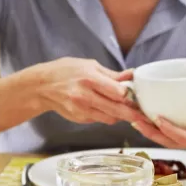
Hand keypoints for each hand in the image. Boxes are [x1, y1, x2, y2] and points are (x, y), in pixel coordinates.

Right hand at [35, 57, 150, 125]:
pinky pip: (99, 119)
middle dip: (133, 114)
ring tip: (125, 109)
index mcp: (89, 79)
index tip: (138, 96)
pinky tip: (104, 107)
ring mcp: (81, 110)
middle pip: (117, 109)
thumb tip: (131, 75)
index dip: (130, 96)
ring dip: (120, 115)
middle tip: (145, 115)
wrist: (41, 87)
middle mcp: (85, 96)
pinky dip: (106, 115)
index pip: (118, 92)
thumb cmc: (64, 71)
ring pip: (110, 118)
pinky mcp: (79, 118)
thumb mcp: (88, 65)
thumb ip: (111, 74)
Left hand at [131, 84, 185, 150]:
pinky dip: (155, 128)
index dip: (169, 130)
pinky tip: (144, 118)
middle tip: (136, 119)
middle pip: (170, 142)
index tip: (156, 118)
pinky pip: (168, 135)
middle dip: (151, 133)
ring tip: (134, 119)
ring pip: (166, 140)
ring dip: (150, 132)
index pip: (184, 138)